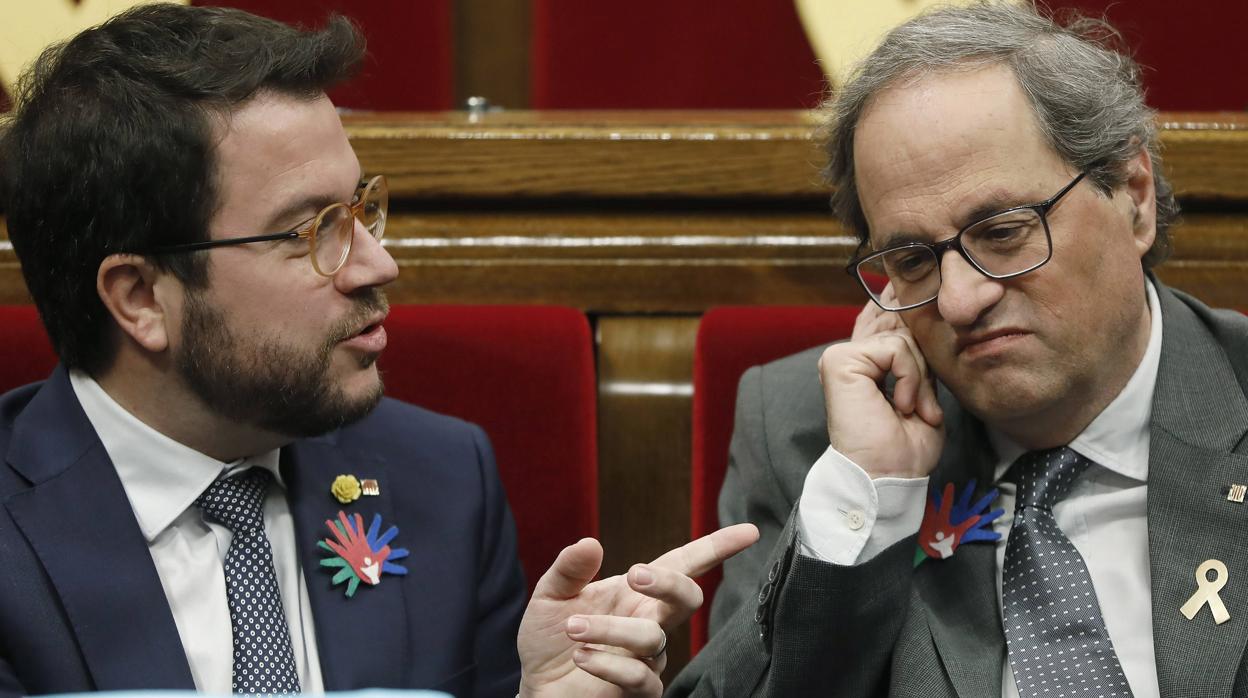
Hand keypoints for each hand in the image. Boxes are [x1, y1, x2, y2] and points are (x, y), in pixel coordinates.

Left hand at [517, 524, 759, 696]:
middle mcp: (651, 623)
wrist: (537, 688)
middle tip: (633, 576)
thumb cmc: (550, 639)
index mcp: (638, 594)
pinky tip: (581, 656)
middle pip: (688, 598)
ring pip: (652, 638)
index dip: (718, 547)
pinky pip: (640, 677)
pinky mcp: (638, 692)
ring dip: (610, 630)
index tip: (750, 531)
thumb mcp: (551, 596)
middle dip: (667, 583)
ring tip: (573, 628)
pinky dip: (609, 663)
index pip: (685, 565)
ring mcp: (648, 659)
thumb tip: (591, 542)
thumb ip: (569, 569)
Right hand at [818, 284, 943, 477]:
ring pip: (903, 337)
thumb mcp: (922, 390)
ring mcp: (841, 357)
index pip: (883, 315)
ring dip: (921, 378)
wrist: (889, 476)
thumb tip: (925, 309)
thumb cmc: (906, 446)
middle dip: (923, 357)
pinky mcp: (840, 360)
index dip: (903, 307)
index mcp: (864, 361)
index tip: (918, 294)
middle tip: (921, 402)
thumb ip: (917, 355)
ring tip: (915, 410)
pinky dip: (911, 378)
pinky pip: (896, 348)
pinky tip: (903, 404)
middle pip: (898, 320)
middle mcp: (849, 354)